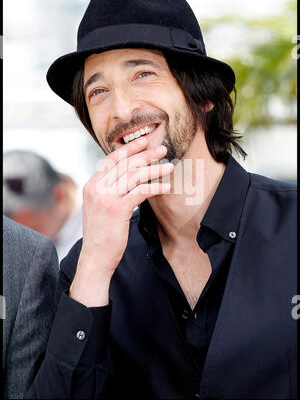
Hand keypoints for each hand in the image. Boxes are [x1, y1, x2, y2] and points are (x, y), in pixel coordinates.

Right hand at [70, 136, 173, 305]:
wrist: (95, 257)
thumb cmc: (101, 234)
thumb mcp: (99, 207)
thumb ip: (107, 191)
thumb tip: (125, 178)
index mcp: (91, 185)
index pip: (111, 160)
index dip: (129, 149)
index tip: (144, 141)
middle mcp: (96, 188)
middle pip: (125, 164)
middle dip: (145, 154)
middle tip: (162, 149)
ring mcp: (106, 198)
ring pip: (134, 175)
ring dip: (154, 169)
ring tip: (169, 166)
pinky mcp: (117, 209)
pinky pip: (140, 192)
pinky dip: (155, 187)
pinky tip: (166, 186)